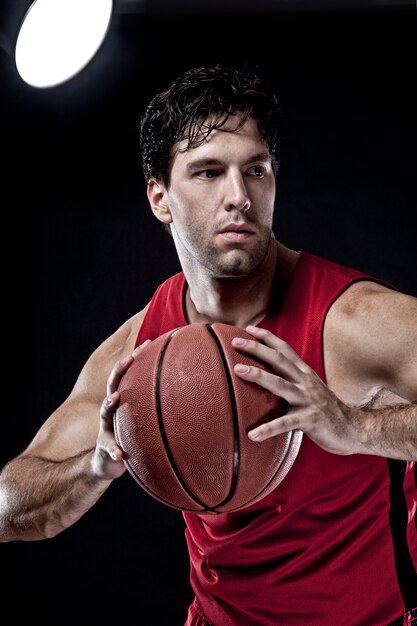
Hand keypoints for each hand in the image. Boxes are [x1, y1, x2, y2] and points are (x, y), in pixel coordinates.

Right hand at [92, 340, 150, 478]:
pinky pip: (109, 449)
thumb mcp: (142, 421)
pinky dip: (114, 451)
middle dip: (120, 370)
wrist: (108, 463)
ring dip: (108, 405)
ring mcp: (105, 428)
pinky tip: (120, 454)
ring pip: (104, 413)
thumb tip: (187, 394)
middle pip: (112, 384)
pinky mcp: (105, 449)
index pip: (127, 374)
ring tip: (114, 398)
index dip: (136, 358)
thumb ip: (156, 409)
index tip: (148, 343)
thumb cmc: (129, 437)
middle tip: (129, 359)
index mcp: (121, 401)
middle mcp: (111, 411)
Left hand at [232, 326, 358, 455]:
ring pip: (280, 384)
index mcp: (304, 373)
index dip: (266, 337)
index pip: (284, 349)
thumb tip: (267, 375)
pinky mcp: (309, 420)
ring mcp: (307, 399)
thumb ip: (292, 380)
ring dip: (258, 375)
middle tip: (235, 342)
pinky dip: (268, 429)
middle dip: (256, 348)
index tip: (247, 328)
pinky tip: (252, 434)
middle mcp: (305, 381)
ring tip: (237, 370)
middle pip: (278, 359)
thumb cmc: (325, 410)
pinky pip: (285, 423)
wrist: (354, 428)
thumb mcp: (309, 389)